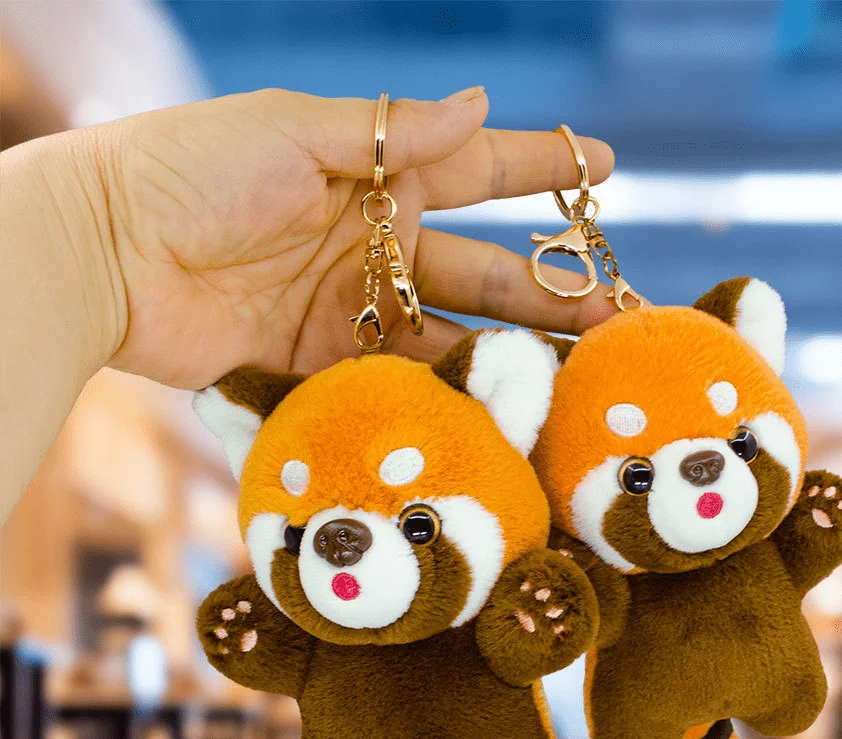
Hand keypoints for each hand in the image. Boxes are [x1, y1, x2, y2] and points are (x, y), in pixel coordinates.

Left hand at [91, 87, 615, 387]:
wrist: (106, 254)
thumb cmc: (193, 170)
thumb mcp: (295, 133)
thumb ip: (393, 133)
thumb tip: (481, 101)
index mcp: (377, 177)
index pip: (477, 170)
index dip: (541, 166)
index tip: (607, 166)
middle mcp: (377, 245)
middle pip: (483, 272)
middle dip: (550, 292)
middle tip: (616, 317)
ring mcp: (354, 311)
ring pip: (451, 337)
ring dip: (509, 358)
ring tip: (570, 381)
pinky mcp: (325, 367)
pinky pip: (397, 384)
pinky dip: (441, 398)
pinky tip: (490, 415)